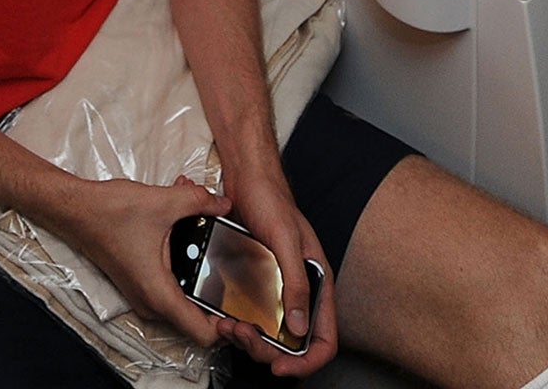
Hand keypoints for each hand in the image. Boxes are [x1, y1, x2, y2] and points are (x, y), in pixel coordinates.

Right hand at [55, 177, 231, 345]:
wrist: (76, 209)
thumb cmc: (108, 214)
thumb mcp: (164, 202)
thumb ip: (200, 202)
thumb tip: (224, 205)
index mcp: (160, 293)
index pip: (204, 333)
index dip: (228, 325)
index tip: (242, 306)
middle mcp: (151, 301)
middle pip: (197, 313)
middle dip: (217, 285)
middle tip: (233, 263)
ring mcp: (144, 294)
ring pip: (184, 292)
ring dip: (199, 264)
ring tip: (207, 230)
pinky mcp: (140, 281)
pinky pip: (171, 280)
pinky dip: (183, 257)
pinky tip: (185, 224)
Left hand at [224, 171, 337, 375]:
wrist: (247, 180)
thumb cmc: (272, 200)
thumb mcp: (286, 240)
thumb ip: (296, 281)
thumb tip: (300, 325)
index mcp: (317, 283)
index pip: (325, 338)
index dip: (307, 361)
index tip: (282, 366)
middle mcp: (299, 290)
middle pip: (292, 343)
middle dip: (267, 349)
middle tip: (243, 336)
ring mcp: (277, 289)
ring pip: (268, 333)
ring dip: (248, 338)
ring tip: (228, 325)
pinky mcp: (256, 285)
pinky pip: (250, 315)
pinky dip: (237, 322)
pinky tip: (223, 315)